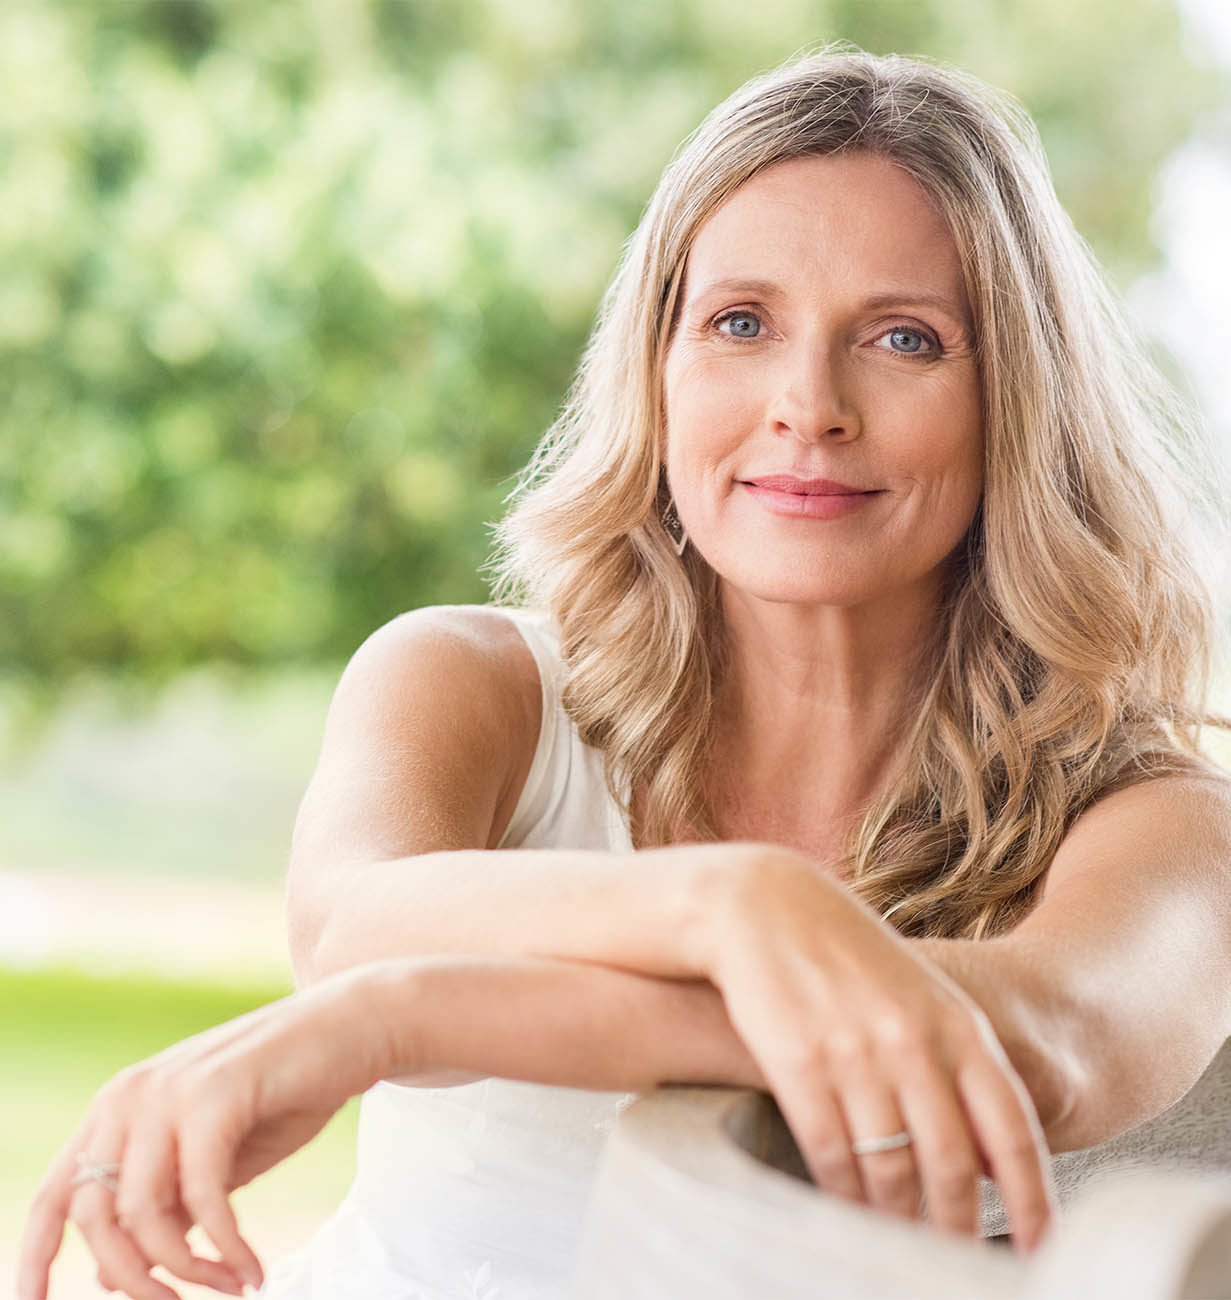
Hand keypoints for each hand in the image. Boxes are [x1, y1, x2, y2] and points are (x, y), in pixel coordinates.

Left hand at [18, 968, 400, 1299]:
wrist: (353, 1027)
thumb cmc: (287, 1093)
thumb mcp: (216, 1159)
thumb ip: (166, 1205)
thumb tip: (111, 1277)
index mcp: (119, 1105)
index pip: (55, 1195)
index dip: (33, 1260)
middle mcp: (130, 1095)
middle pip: (95, 1219)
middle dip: (135, 1282)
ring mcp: (169, 1091)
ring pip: (144, 1217)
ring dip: (188, 1273)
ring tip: (233, 1285)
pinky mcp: (215, 1097)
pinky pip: (202, 1199)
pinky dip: (226, 1247)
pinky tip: (254, 1269)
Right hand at [704, 849, 1056, 1253]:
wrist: (765, 906)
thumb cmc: (848, 958)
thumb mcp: (919, 1000)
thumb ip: (958, 1068)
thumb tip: (991, 1162)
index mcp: (957, 1026)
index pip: (1012, 1131)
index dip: (1032, 1201)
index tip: (1040, 1253)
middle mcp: (914, 1043)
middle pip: (952, 1166)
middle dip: (956, 1229)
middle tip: (955, 1267)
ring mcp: (855, 1053)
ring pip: (890, 1171)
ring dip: (896, 1222)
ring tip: (897, 1248)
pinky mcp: (798, 1063)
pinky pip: (831, 1155)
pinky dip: (841, 1197)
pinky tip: (845, 1213)